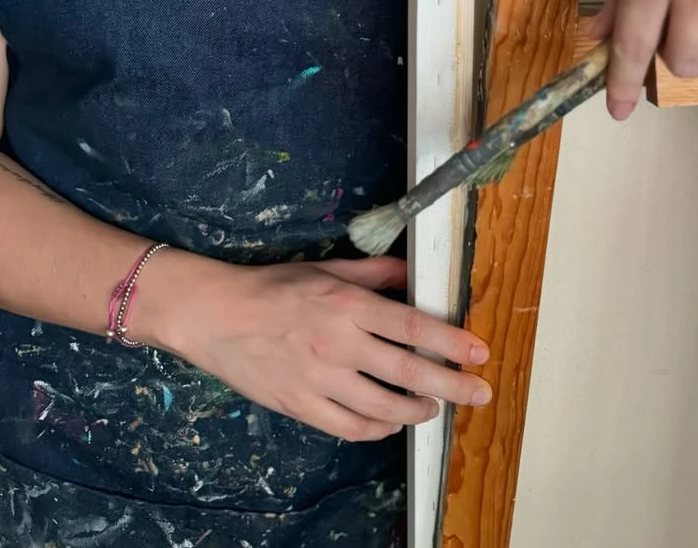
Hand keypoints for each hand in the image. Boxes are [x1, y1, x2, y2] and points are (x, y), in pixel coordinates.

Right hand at [159, 254, 491, 441]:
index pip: (412, 326)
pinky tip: (391, 423)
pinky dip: (378, 429)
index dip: (451, 341)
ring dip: (417, 411)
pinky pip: (351, 427)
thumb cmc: (274, 287)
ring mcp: (319, 380)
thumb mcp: (327, 268)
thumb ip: (374, 272)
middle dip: (452, 385)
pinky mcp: (302, 406)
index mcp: (347, 305)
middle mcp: (338, 344)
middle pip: (408, 371)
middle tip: (480, 392)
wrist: (217, 315)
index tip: (479, 352)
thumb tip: (412, 272)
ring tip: (433, 407)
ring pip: (384, 407)